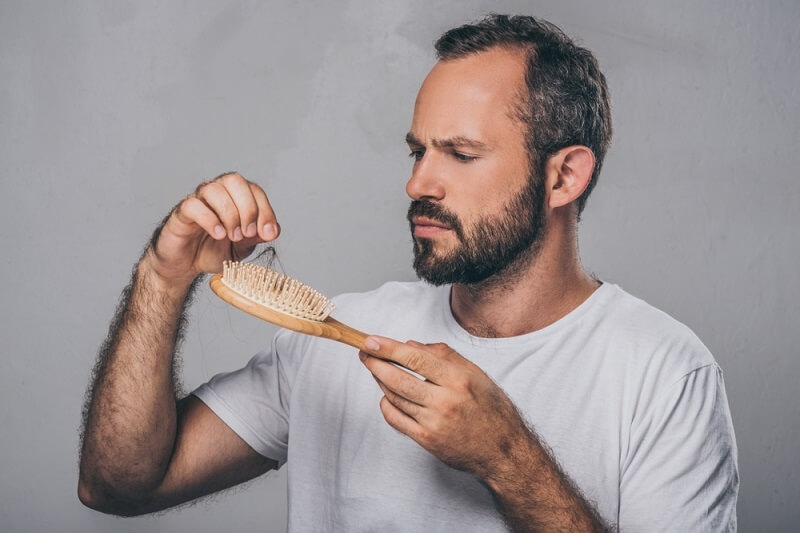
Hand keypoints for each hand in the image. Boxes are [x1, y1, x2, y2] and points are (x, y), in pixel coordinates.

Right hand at [146, 173, 279, 283]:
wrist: (185, 265)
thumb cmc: (212, 251)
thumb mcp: (242, 248)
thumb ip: (256, 237)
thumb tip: (274, 229)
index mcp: (234, 198)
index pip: (254, 190)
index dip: (265, 210)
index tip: (268, 234)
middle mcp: (217, 194)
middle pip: (234, 181)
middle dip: (248, 208)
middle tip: (248, 233)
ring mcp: (198, 201)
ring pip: (214, 189)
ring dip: (230, 214)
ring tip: (233, 236)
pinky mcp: (181, 213)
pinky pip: (193, 205)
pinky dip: (209, 219)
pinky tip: (218, 234)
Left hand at [358, 336, 530, 479]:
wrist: (502, 449)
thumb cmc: (491, 408)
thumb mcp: (476, 373)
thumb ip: (444, 355)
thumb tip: (411, 345)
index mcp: (457, 380)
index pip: (414, 359)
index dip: (388, 348)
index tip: (370, 341)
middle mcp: (444, 401)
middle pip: (398, 379)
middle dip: (375, 364)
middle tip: (364, 354)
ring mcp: (433, 423)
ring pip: (394, 397)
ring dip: (380, 381)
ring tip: (376, 370)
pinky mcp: (426, 440)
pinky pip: (396, 419)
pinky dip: (386, 405)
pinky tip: (386, 396)